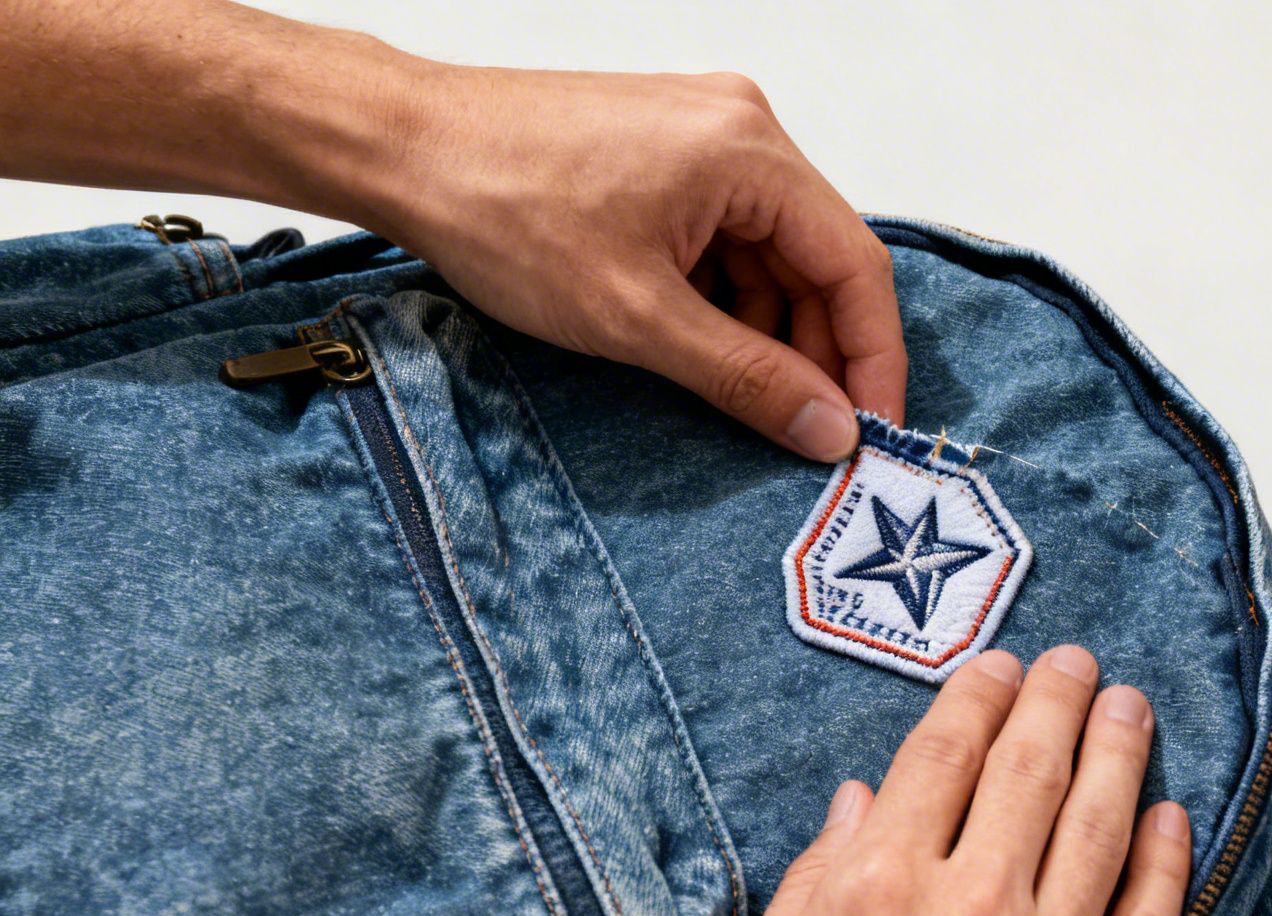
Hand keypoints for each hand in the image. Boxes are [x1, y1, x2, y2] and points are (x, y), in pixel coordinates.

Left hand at [0, 6, 903, 460]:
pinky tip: (700, 348)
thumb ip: (747, 379)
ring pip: (771, 255)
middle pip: (818, 259)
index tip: (873, 429)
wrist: (398, 147)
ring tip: (744, 398)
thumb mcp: (637, 317)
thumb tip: (830, 430)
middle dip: (818, 351)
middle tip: (809, 432)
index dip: (873, 357)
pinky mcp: (665, 153)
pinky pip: (727, 237)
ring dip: (767, 331)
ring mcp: (702, 136)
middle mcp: (741, 129)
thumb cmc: (499, 206)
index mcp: (751, 151)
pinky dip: (724, 299)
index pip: (855, 264)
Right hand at [705, 647, 1191, 915]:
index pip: (944, 752)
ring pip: (1103, 825)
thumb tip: (853, 806)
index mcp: (878, 887)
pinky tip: (1173, 817)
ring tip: (1131, 707)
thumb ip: (811, 884)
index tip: (994, 665)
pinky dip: (1168, 857)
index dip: (975, 694)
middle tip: (1075, 662)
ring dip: (1121, 752)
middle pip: (1032, 768)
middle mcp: (973, 908)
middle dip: (1057, 699)